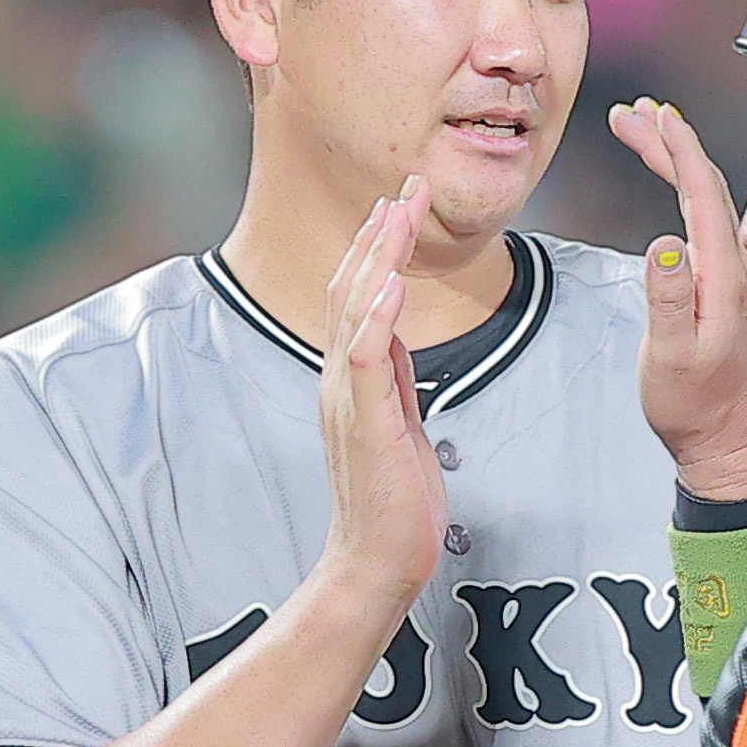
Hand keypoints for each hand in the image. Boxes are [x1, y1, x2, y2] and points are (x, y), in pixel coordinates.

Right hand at [318, 177, 447, 623]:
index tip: (401, 205)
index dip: (378, 249)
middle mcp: (340, 379)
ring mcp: (347, 398)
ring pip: (358, 309)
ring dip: (380, 256)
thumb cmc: (393, 503)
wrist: (375, 562)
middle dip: (382, 233)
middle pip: (354, 288)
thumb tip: (397, 343)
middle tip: (407, 183)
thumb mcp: (400, 425)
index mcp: (350, 379)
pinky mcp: (365, 422)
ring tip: (401, 209)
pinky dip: (379, 314)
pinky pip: (368, 357)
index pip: (360, 298)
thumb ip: (393, 381)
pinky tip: (392, 278)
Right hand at [607, 96, 746, 501]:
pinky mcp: (726, 285)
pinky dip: (684, 188)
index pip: (703, 193)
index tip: (651, 114)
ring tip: (641, 130)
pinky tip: (670, 181)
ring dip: (674, 160)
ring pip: (706, 198)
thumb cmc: (693, 406)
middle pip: (705, 184)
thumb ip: (668, 299)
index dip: (676, 147)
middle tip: (628, 113)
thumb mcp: (671, 356)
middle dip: (668, 141)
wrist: (723, 441)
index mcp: (726, 278)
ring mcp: (735, 275)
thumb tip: (664, 244)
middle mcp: (738, 269)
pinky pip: (706, 219)